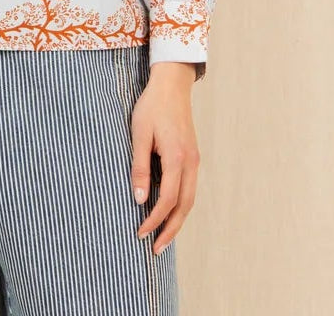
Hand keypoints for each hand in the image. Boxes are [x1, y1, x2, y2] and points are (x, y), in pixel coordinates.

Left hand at [130, 61, 199, 255]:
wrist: (172, 84)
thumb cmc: (152, 106)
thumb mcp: (139, 133)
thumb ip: (139, 166)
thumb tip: (140, 199)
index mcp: (177, 157)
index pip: (168, 199)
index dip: (155, 219)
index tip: (140, 233)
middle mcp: (191, 162)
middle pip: (184, 206)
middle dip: (170, 230)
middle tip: (155, 249)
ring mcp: (194, 160)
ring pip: (190, 199)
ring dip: (177, 221)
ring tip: (162, 239)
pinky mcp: (192, 157)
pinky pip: (189, 188)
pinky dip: (180, 206)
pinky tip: (169, 213)